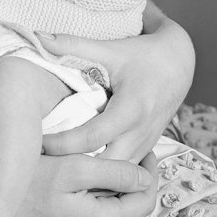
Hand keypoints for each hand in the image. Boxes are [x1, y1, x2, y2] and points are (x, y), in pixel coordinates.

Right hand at [7, 152, 157, 216]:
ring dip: (115, 190)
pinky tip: (85, 179)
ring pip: (110, 213)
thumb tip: (145, 177)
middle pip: (129, 209)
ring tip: (107, 160)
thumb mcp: (72, 168)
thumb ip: (114, 173)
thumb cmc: (27, 182)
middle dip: (135, 181)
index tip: (147, 148)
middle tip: (130, 151)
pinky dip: (97, 199)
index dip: (150, 172)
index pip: (144, 201)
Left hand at [37, 1, 194, 162]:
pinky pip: (123, 173)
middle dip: (77, 171)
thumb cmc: (142, 55)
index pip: (91, 137)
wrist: (180, 62)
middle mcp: (140, 133)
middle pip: (105, 169)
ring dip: (90, 178)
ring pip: (116, 177)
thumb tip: (39, 38)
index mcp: (130, 110)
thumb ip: (73, 45)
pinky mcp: (145, 149)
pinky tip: (80, 173)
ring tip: (58, 172)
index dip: (61, 144)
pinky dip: (104, 176)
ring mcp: (145, 145)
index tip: (36, 142)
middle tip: (44, 165)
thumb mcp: (110, 49)